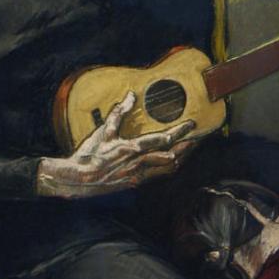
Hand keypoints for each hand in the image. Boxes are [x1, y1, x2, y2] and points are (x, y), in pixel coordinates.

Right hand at [37, 90, 195, 197]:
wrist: (78, 180)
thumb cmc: (89, 154)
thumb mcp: (103, 131)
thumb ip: (119, 113)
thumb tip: (131, 96)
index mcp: (132, 149)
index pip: (163, 139)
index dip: (180, 132)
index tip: (191, 125)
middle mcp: (139, 164)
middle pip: (172, 155)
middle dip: (187, 146)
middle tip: (199, 138)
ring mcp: (138, 175)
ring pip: (167, 168)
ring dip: (181, 157)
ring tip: (190, 148)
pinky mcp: (135, 183)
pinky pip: (158, 175)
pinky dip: (168, 167)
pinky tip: (173, 162)